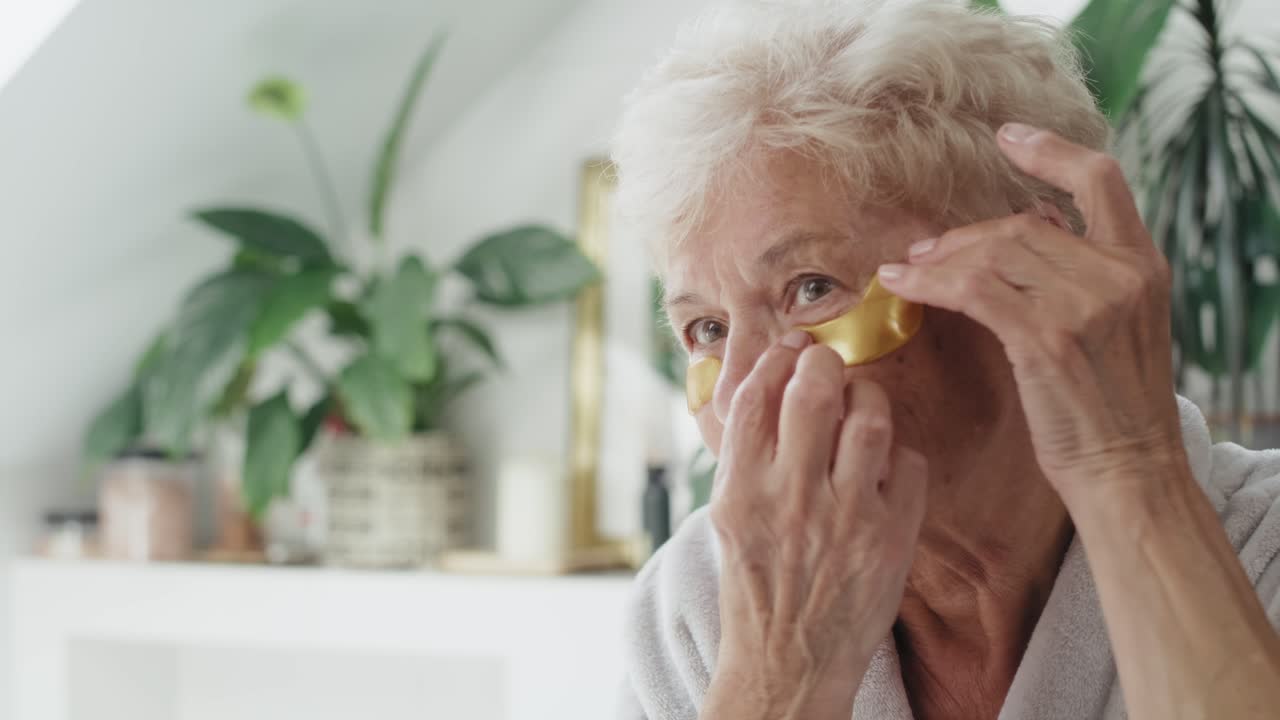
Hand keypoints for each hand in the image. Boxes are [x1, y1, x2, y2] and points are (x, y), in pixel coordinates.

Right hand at [706, 332, 927, 718]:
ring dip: (868, 398)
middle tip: (829, 364)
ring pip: (870, 418)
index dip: (777, 359)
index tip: (791, 350)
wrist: (789, 660)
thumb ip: (747, 454)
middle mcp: (790, 497)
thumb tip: (768, 385)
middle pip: (814, 391)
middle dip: (824, 362)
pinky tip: (884, 466)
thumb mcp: (730, 515)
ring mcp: (844, 516)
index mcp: (740, 489)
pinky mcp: (890, 537)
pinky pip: (908, 462)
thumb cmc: (758, 583)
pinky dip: (898, 454)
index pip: (756, 396)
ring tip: (862, 404)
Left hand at [877, 123, 1184, 501]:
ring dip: (940, 260)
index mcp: (1143, 264)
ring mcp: (1086, 304)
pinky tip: (901, 286)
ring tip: (906, 271)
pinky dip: (929, 283)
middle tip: (922, 252)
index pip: (1101, 180)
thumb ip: (1083, 273)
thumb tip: (1033, 224)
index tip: (1006, 136)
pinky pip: (973, 289)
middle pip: (1023, 224)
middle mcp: (1119, 274)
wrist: (1127, 469)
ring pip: (993, 253)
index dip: (1050, 151)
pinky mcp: (1047, 337)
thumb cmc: (1111, 406)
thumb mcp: (1118, 326)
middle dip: (963, 236)